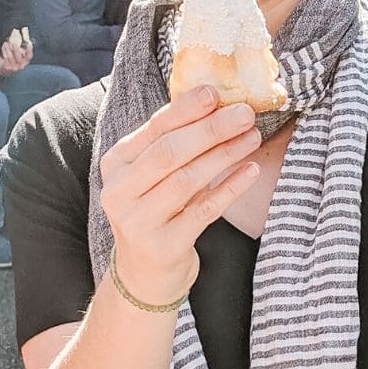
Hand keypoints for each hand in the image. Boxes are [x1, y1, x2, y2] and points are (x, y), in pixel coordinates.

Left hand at [0, 35, 31, 73]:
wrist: (5, 69)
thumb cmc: (13, 59)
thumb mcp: (18, 54)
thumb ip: (20, 48)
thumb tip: (19, 39)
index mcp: (25, 62)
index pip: (29, 56)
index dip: (29, 51)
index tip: (28, 44)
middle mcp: (21, 66)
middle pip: (19, 57)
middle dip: (16, 49)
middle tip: (13, 43)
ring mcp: (14, 68)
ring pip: (11, 57)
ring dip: (8, 49)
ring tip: (6, 43)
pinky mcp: (7, 68)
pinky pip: (5, 59)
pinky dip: (4, 51)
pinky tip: (3, 47)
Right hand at [97, 87, 262, 303]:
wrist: (143, 276)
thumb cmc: (154, 214)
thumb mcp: (150, 177)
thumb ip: (170, 145)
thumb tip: (214, 104)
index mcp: (116, 165)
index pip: (153, 130)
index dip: (185, 110)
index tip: (215, 93)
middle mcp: (120, 191)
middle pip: (169, 152)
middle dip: (210, 130)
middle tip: (244, 114)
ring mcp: (139, 220)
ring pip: (188, 179)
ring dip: (224, 155)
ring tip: (252, 137)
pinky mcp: (164, 245)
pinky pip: (204, 210)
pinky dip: (230, 188)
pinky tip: (250, 171)